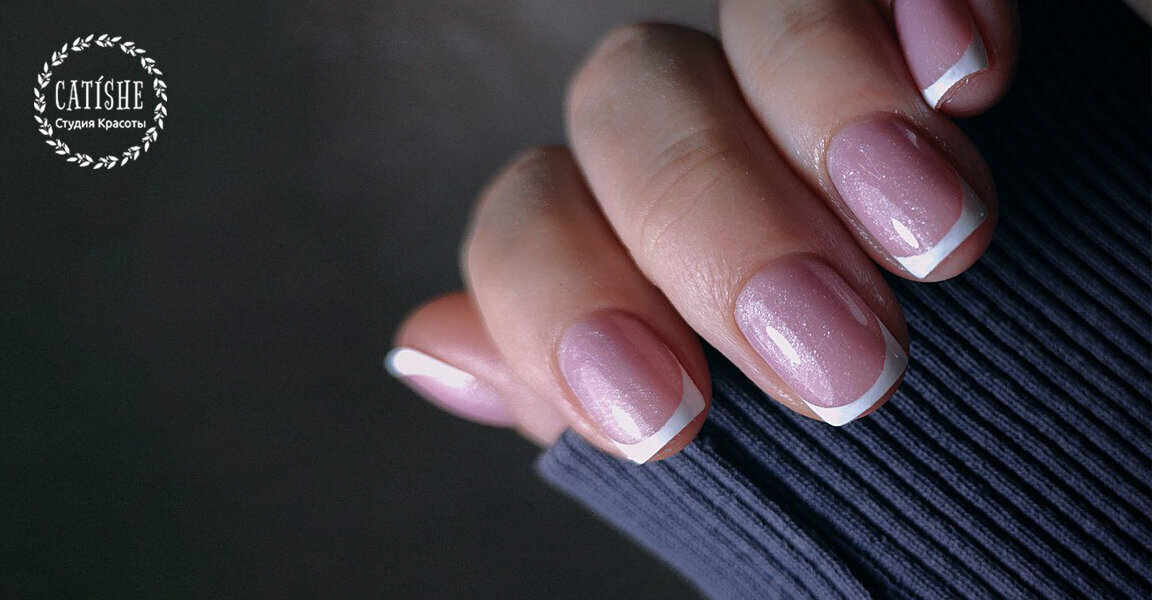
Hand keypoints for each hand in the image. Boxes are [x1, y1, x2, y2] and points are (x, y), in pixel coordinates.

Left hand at [388, 0, 1017, 462]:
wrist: (1020, 407)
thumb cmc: (852, 440)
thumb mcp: (716, 446)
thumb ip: (569, 385)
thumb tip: (427, 344)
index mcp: (625, 230)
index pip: (529, 223)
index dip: (564, 307)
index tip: (663, 417)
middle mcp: (693, 130)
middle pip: (632, 104)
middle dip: (717, 227)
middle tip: (842, 359)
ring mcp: (799, 68)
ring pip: (758, 16)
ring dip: (826, 108)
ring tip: (932, 230)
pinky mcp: (909, 22)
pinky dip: (926, 0)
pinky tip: (965, 75)